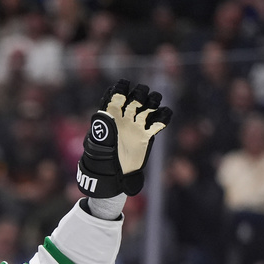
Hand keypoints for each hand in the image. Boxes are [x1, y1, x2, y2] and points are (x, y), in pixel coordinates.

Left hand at [77, 79, 171, 197]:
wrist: (114, 174)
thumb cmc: (103, 157)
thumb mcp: (99, 141)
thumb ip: (103, 127)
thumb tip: (103, 113)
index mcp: (111, 115)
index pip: (117, 95)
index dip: (121, 88)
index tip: (124, 89)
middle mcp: (125, 117)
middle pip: (136, 97)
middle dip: (140, 94)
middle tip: (139, 101)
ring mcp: (136, 125)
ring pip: (149, 106)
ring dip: (153, 101)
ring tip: (152, 106)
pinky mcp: (146, 135)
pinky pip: (159, 122)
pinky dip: (164, 117)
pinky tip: (161, 119)